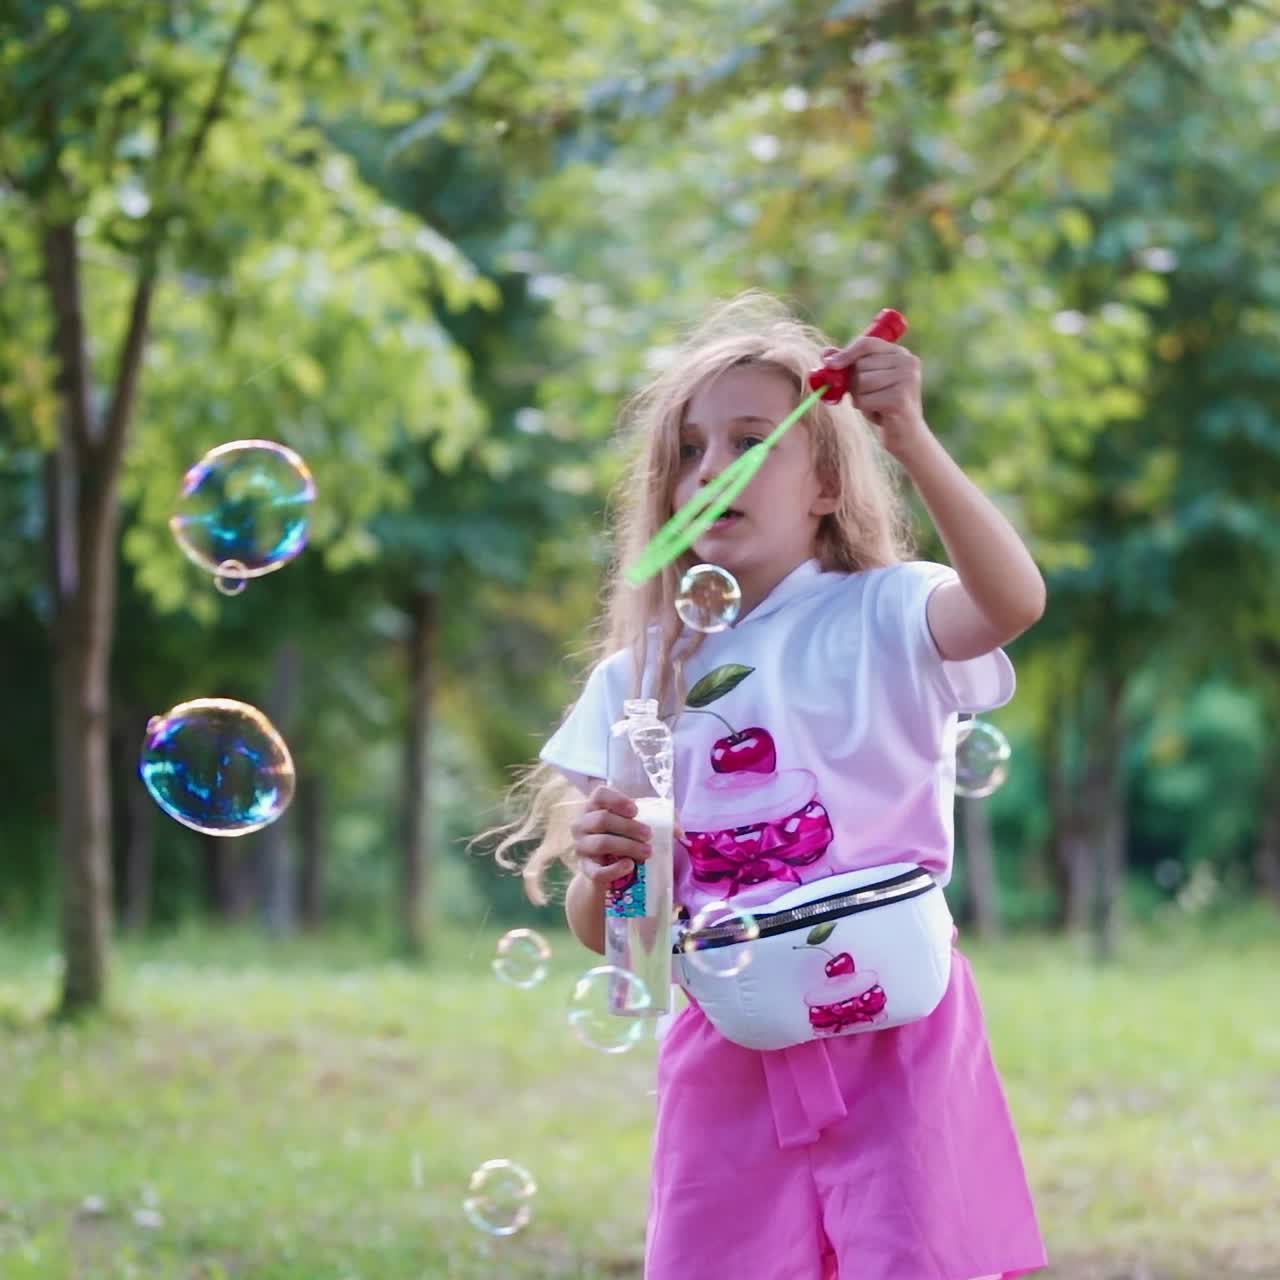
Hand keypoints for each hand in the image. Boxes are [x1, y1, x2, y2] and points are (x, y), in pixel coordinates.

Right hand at [571, 785, 653, 888]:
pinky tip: (629, 866)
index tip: (635, 810)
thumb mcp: (638, 825)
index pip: (599, 794)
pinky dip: (614, 869)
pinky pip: (597, 871)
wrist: (606, 870)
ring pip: (601, 843)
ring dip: (627, 846)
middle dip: (629, 827)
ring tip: (647, 852)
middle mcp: (582, 824)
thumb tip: (679, 831)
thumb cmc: (623, 838)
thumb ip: (660, 821)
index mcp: (595, 806)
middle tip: (649, 835)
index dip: (617, 800)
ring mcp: (581, 847)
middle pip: (603, 820)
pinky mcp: (585, 869)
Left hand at [822, 336, 928, 459]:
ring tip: (876, 406)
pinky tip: (881, 415)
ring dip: (860, 398)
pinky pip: (864, 400)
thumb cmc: (884, 407)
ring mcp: (907, 379)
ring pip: (860, 382)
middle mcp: (907, 362)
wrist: (907, 436)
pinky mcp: (900, 398)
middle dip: (855, 384)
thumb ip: (849, 365)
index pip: (867, 344)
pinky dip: (865, 410)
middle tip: (870, 396)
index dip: (846, 353)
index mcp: (900, 353)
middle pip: (860, 365)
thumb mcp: (866, 383)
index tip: (829, 364)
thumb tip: (825, 354)